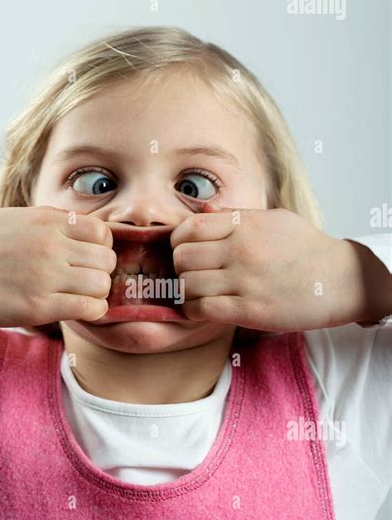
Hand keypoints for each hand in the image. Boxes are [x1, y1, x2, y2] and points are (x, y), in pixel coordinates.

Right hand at [0, 206, 116, 326]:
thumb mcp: (17, 218)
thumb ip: (52, 221)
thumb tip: (81, 225)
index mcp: (48, 222)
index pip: (102, 233)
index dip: (101, 249)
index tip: (88, 259)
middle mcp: (52, 245)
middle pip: (106, 260)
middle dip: (101, 273)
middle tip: (85, 281)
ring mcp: (47, 276)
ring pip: (102, 284)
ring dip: (97, 293)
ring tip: (81, 296)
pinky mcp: (40, 306)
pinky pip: (89, 307)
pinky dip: (92, 311)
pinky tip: (79, 310)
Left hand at [170, 206, 371, 331]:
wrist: (342, 279)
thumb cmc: (306, 248)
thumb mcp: (273, 219)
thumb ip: (234, 216)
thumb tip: (201, 208)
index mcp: (244, 225)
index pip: (187, 228)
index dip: (177, 242)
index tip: (186, 251)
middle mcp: (241, 250)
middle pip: (182, 258)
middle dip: (180, 268)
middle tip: (191, 275)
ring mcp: (245, 280)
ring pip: (188, 285)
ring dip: (187, 292)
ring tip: (197, 294)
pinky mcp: (250, 310)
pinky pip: (203, 309)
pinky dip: (195, 311)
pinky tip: (204, 309)